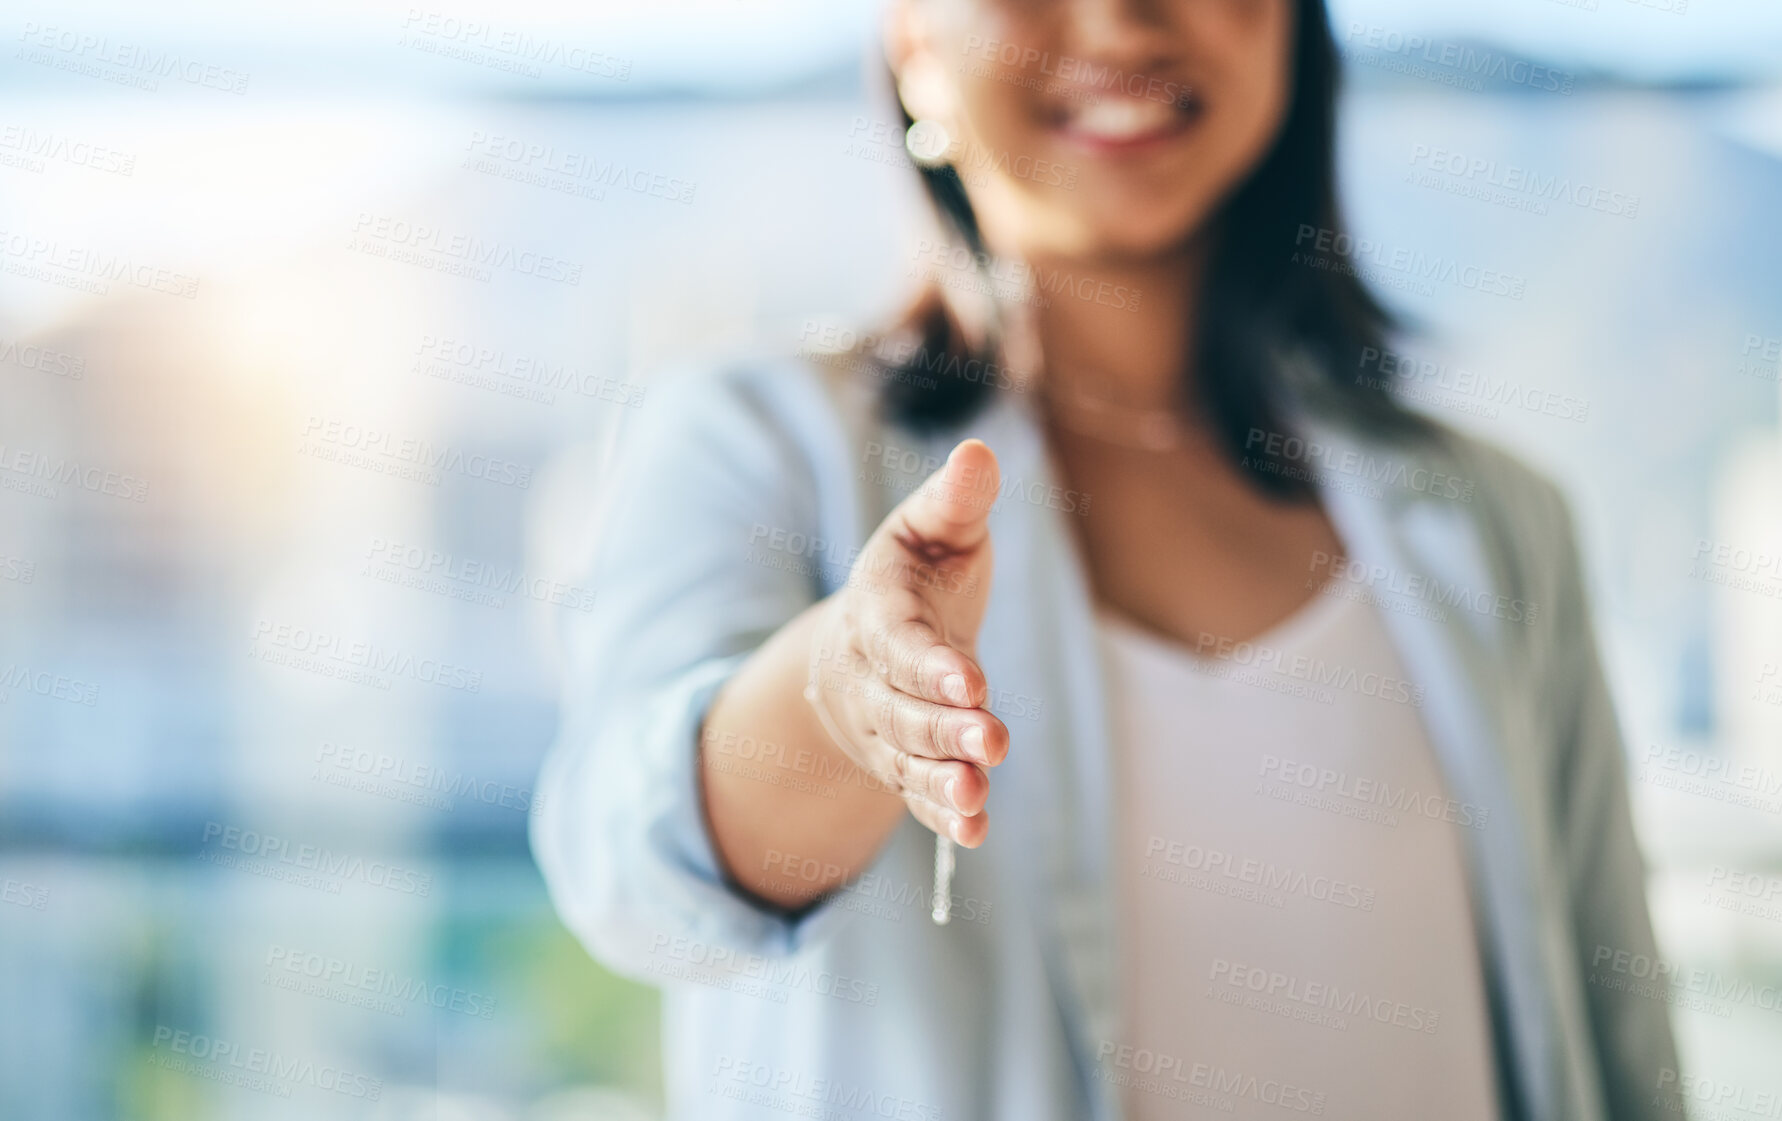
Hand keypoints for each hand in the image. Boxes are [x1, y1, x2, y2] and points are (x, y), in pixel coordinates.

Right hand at [806, 439, 1006, 847]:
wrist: (866, 641)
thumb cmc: (914, 575)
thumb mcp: (930, 528)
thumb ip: (956, 498)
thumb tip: (979, 451)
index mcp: (877, 611)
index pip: (900, 642)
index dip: (929, 664)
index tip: (970, 682)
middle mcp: (871, 676)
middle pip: (902, 708)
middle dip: (943, 728)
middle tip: (989, 740)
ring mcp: (883, 726)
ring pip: (907, 756)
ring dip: (942, 778)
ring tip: (977, 794)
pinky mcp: (902, 761)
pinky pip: (916, 792)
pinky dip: (942, 815)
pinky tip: (974, 830)